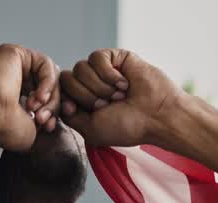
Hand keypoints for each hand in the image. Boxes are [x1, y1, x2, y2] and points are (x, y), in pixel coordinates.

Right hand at [0, 44, 61, 152]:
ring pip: (50, 77)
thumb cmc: (4, 128)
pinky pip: (45, 64)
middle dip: (53, 107)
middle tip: (45, 122)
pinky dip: (48, 82)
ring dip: (50, 97)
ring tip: (38, 112)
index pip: (47, 99)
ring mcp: (15, 65)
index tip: (53, 127)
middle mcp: (15, 79)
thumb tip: (63, 111)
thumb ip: (47, 118)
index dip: (55, 112)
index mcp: (16, 97)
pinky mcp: (15, 52)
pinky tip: (38, 97)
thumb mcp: (34, 128)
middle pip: (51, 88)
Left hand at [59, 49, 184, 147]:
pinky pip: (96, 58)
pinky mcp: (114, 57)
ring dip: (101, 87)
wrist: (156, 115)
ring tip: (119, 96)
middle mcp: (90, 85)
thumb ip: (70, 116)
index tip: (90, 113)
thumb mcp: (91, 130)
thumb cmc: (128, 127)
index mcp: (82, 102)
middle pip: (67, 79)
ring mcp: (101, 70)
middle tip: (108, 105)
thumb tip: (62, 100)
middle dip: (87, 97)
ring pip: (80, 68)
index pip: (60, 92)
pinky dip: (109, 74)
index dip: (69, 101)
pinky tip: (124, 83)